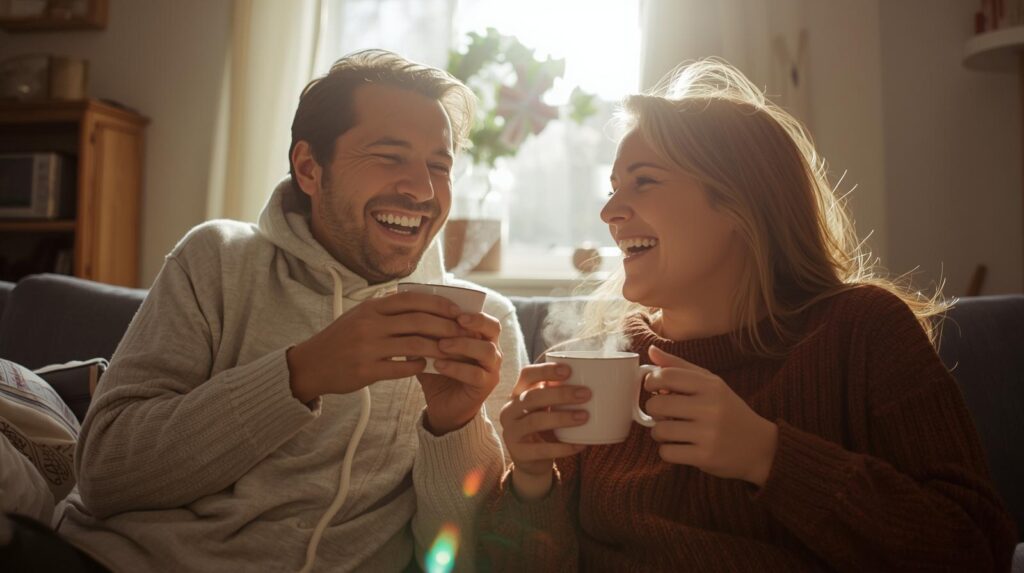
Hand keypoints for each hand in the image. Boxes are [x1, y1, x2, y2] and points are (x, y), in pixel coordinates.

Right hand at [286, 291, 466, 402]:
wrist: (310, 364)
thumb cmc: (340, 339)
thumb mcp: (360, 316)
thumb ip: (388, 311)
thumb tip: (423, 306)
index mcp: (371, 308)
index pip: (411, 300)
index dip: (438, 304)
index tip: (457, 311)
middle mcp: (370, 324)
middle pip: (418, 322)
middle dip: (446, 327)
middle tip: (464, 334)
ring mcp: (367, 347)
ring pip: (414, 345)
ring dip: (437, 348)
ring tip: (452, 352)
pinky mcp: (365, 370)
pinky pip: (400, 368)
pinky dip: (417, 366)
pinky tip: (426, 366)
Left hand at [418, 311, 502, 435]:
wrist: (442, 404)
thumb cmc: (438, 371)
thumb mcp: (431, 349)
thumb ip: (426, 333)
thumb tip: (411, 312)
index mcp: (480, 335)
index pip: (482, 315)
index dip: (468, 309)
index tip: (449, 306)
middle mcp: (491, 348)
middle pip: (493, 328)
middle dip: (476, 321)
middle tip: (456, 319)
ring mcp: (491, 368)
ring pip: (486, 350)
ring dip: (463, 345)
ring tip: (441, 345)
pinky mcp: (485, 385)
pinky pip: (475, 374)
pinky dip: (456, 368)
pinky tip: (438, 365)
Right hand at [499, 363, 589, 499]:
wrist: (531, 461)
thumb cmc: (545, 427)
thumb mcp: (547, 408)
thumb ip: (559, 395)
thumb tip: (593, 379)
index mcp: (518, 393)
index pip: (527, 375)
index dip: (546, 370)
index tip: (569, 370)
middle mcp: (510, 410)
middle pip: (532, 397)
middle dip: (561, 394)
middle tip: (587, 394)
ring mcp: (511, 432)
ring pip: (535, 421)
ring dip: (562, 418)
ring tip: (585, 416)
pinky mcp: (518, 453)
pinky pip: (541, 449)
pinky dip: (563, 447)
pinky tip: (581, 445)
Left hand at [644, 346, 777, 486]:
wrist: (759, 446)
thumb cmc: (728, 411)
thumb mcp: (710, 383)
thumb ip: (679, 366)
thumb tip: (651, 351)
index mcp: (711, 386)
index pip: (667, 376)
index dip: (650, 382)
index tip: (652, 388)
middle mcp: (710, 408)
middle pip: (657, 405)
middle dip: (653, 410)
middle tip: (663, 413)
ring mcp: (709, 434)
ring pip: (659, 430)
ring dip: (659, 432)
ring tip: (671, 431)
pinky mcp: (705, 457)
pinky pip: (667, 453)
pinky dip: (667, 450)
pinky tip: (680, 447)